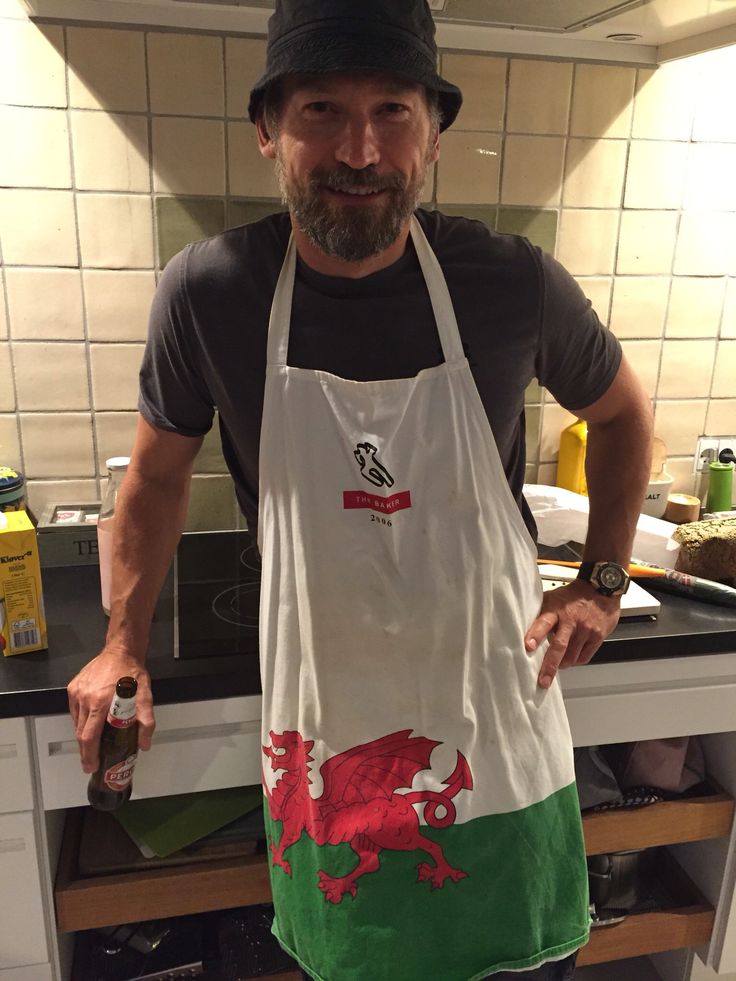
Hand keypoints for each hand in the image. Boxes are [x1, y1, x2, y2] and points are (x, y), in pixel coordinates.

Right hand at [67, 648, 154, 772]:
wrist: (121, 650)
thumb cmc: (133, 673)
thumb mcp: (145, 696)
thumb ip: (146, 720)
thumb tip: (144, 744)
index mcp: (100, 703)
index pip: (89, 737)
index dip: (89, 755)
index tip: (92, 766)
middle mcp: (85, 698)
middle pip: (80, 733)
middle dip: (85, 751)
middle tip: (92, 763)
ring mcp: (76, 692)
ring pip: (76, 723)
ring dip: (83, 736)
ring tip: (92, 746)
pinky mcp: (73, 688)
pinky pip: (74, 711)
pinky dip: (81, 721)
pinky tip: (90, 724)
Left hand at [524, 580, 620, 688]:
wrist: (600, 588)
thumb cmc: (572, 596)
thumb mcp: (553, 599)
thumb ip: (542, 614)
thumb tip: (524, 629)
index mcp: (555, 609)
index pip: (543, 623)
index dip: (535, 635)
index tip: (527, 646)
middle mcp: (570, 620)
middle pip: (559, 646)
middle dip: (550, 666)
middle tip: (543, 680)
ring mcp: (585, 629)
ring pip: (572, 656)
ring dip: (562, 664)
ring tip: (556, 666)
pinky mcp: (597, 636)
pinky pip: (584, 657)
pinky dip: (575, 661)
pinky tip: (570, 660)